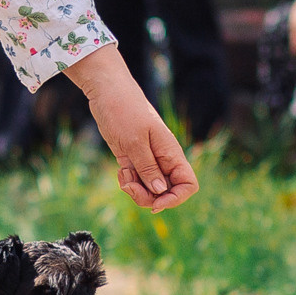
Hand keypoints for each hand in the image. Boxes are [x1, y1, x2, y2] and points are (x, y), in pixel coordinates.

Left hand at [63, 45, 198, 210]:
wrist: (107, 92)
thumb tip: (160, 191)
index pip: (188, 184)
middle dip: (148, 197)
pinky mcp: (133, 159)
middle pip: (166, 191)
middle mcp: (163, 159)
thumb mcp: (134, 141)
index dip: (176, 198)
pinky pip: (137, 181)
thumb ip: (148, 167)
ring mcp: (148, 160)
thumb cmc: (123, 111)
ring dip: (135, 190)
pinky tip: (120, 171)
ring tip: (123, 175)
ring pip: (150, 189)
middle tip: (129, 186)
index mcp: (171, 153)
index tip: (155, 202)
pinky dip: (128, 182)